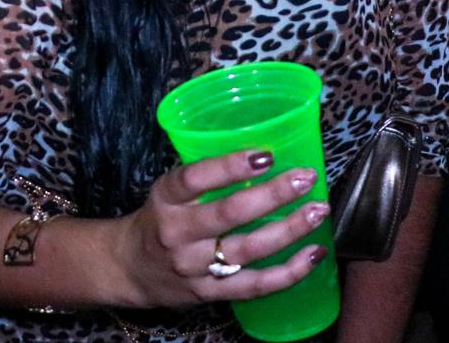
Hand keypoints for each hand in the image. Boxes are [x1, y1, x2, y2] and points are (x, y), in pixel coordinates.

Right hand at [107, 151, 327, 309]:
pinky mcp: (210, 293)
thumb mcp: (169, 192)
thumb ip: (206, 178)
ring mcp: (194, 267)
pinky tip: (314, 255)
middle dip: (273, 195)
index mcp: (166, 198)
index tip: (266, 155)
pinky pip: (255, 285)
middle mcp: (177, 233)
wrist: (130, 269)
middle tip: (306, 178)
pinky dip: (289, 272)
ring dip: (289, 230)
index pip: (195, 178)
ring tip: (318, 211)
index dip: (231, 166)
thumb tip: (264, 156)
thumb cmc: (160, 219)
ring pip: (248, 249)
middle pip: (229, 214)